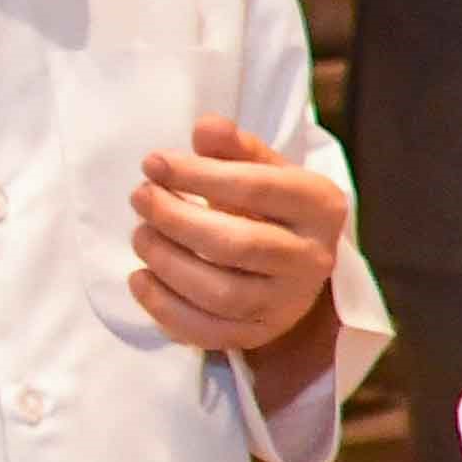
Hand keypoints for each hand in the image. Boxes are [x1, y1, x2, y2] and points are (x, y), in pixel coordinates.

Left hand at [129, 118, 347, 378]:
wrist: (294, 265)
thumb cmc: (270, 208)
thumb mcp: (263, 168)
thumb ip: (234, 148)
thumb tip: (205, 128)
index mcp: (321, 207)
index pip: (259, 189)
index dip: (199, 175)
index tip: (153, 164)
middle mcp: (313, 258)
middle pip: (238, 245)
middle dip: (176, 219)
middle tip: (141, 197)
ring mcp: (287, 303)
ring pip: (221, 293)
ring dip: (166, 262)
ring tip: (141, 235)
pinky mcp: (259, 333)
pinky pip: (207, 332)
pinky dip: (164, 308)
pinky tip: (140, 278)